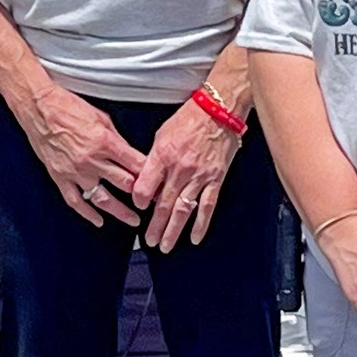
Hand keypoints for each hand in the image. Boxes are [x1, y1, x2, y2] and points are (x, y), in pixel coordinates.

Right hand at [13, 79, 146, 228]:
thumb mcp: (102, 118)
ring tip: (133, 220)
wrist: (39, 108)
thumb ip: (117, 140)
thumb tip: (130, 155)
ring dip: (120, 211)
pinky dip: (87, 214)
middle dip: (140, 194)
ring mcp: (75, 171)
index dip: (150, 176)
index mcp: (105, 142)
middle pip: (124, 184)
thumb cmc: (68, 107)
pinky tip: (98, 220)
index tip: (159, 183)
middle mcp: (91, 160)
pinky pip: (75, 201)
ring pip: (102, 198)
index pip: (135, 164)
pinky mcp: (60, 177)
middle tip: (151, 202)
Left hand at [126, 99, 241, 250]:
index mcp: (162, 156)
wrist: (218, 110)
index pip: (145, 187)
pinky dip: (201, 224)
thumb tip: (147, 182)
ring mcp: (198, 176)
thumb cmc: (189, 118)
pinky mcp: (215, 179)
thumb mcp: (161, 134)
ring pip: (183, 210)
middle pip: (163, 204)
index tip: (138, 208)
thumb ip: (153, 160)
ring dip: (173, 230)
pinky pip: (207, 206)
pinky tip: (194, 237)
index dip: (139, 201)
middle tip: (149, 241)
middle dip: (154, 226)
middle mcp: (179, 169)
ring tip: (165, 245)